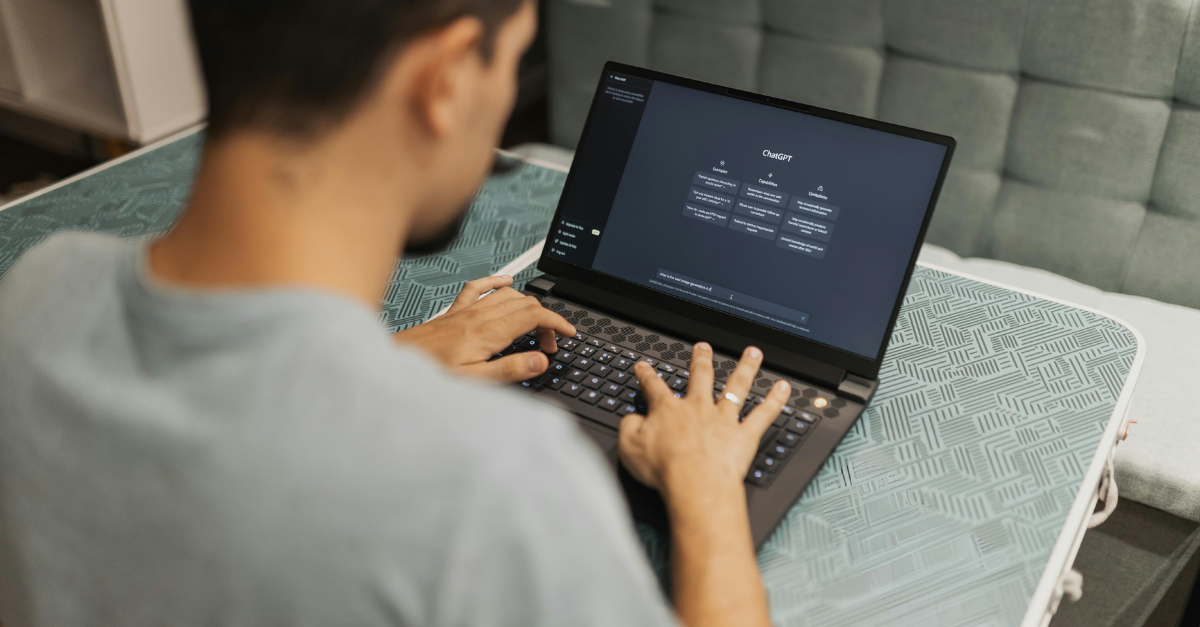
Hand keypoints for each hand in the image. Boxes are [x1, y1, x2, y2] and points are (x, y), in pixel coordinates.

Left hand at [393, 275, 574, 381]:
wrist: (396, 363)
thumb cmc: (430, 375)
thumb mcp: (475, 381)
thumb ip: (510, 370)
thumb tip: (540, 361)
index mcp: (488, 332)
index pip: (534, 316)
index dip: (556, 323)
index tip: (568, 334)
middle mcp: (479, 316)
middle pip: (526, 304)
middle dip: (546, 320)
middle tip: (549, 344)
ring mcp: (467, 311)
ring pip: (508, 295)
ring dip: (528, 305)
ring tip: (534, 326)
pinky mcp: (455, 312)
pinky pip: (479, 287)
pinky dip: (497, 282)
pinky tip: (505, 282)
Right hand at [618, 343, 790, 494]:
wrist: (695, 484)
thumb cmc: (664, 469)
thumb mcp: (629, 447)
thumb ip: (629, 427)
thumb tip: (632, 419)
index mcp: (668, 410)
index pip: (655, 386)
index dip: (647, 375)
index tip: (644, 366)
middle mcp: (698, 408)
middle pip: (701, 377)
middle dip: (701, 360)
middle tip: (703, 347)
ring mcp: (723, 420)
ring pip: (736, 386)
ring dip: (745, 368)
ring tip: (753, 353)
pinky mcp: (744, 436)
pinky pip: (764, 414)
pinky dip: (775, 400)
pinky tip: (784, 388)